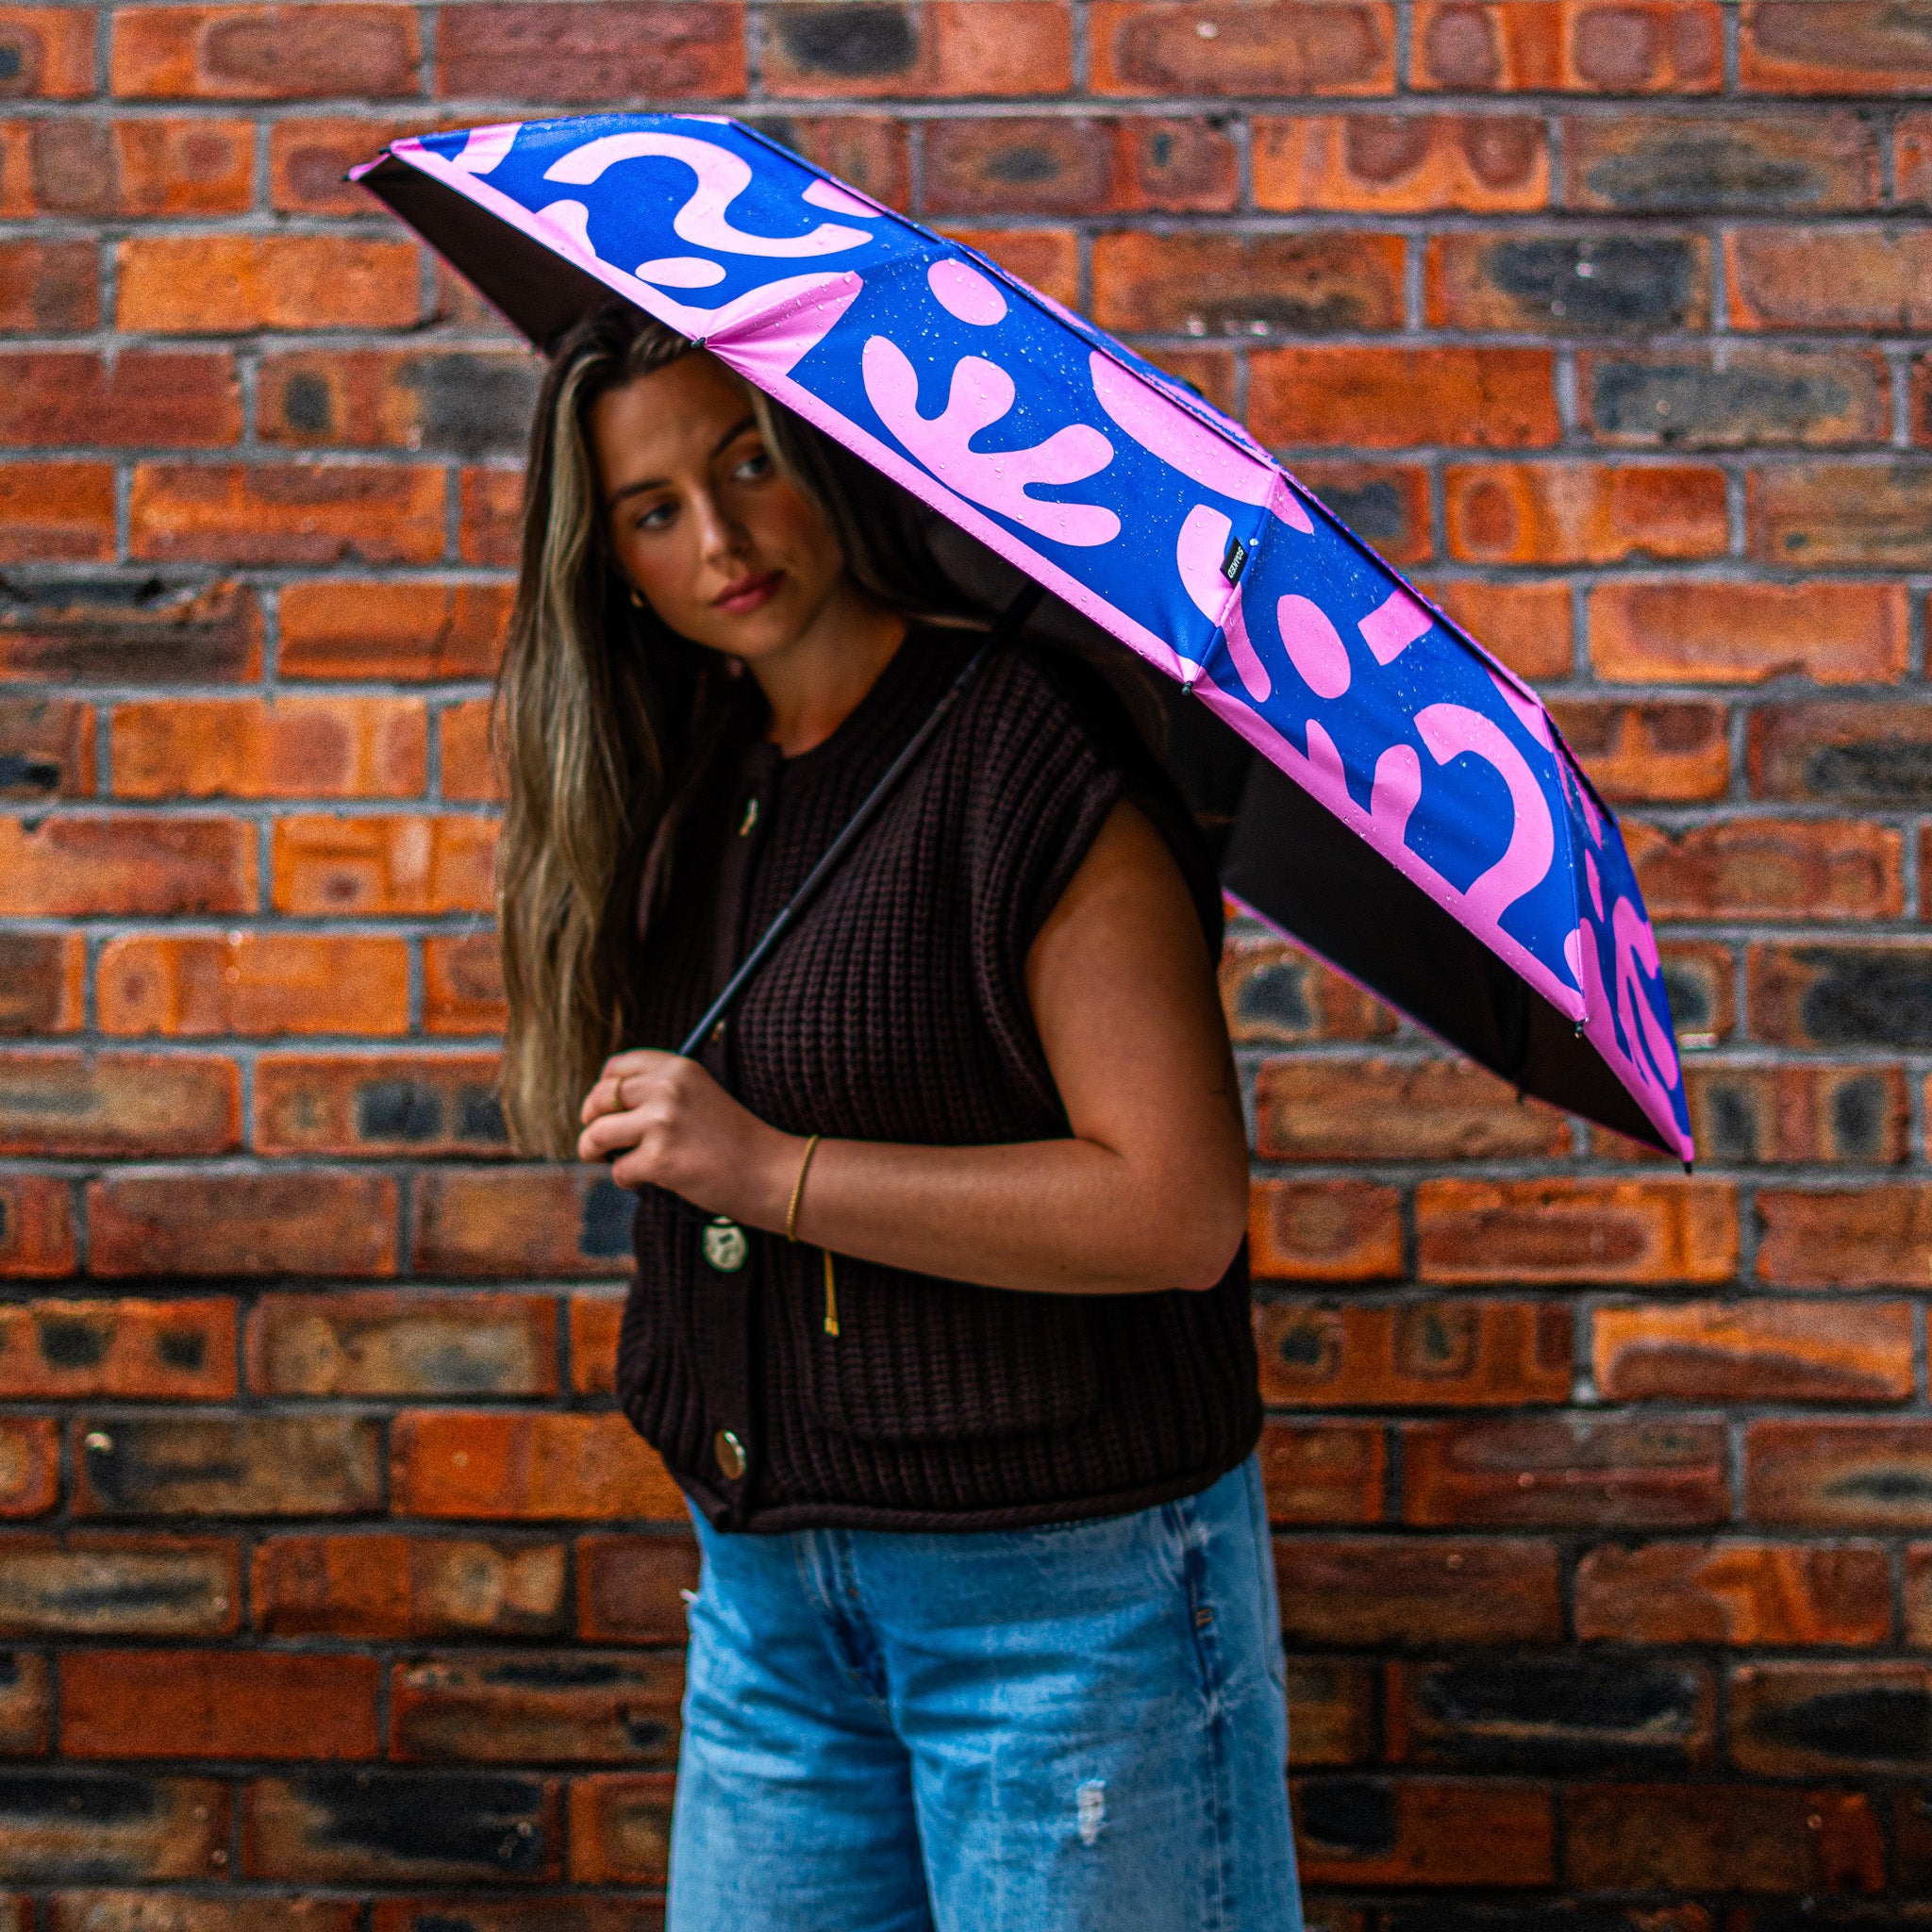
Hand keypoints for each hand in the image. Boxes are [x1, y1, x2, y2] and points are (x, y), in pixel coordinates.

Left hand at [578, 1050, 793, 1221]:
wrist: (768, 1171)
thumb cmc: (733, 1139)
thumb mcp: (700, 1094)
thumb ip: (660, 1090)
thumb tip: (604, 1103)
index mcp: (677, 1067)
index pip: (616, 1067)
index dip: (603, 1088)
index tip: (606, 1107)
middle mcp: (667, 1088)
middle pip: (600, 1097)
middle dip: (590, 1119)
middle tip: (598, 1138)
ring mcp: (662, 1122)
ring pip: (598, 1133)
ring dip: (593, 1150)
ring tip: (603, 1159)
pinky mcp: (659, 1159)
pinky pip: (618, 1169)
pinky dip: (626, 1179)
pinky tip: (646, 1180)